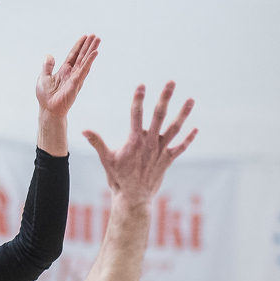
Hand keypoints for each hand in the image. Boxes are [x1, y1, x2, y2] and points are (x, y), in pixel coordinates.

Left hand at [37, 35, 99, 118]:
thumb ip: (48, 66)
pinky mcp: (77, 82)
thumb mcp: (44, 77)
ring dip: (91, 50)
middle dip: (88, 45)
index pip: (73, 55)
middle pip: (82, 56)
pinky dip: (89, 61)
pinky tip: (95, 53)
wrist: (48, 109)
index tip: (85, 37)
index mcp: (64, 71)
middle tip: (95, 36)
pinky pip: (84, 69)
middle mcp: (72, 73)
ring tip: (97, 40)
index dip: (79, 45)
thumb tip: (50, 55)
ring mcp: (76, 77)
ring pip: (85, 60)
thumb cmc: (46, 97)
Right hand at [83, 83, 196, 206]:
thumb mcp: (106, 159)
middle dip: (165, 98)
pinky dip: (188, 139)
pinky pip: (180, 147)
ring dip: (183, 113)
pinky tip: (195, 129)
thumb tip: (83, 130)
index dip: (138, 99)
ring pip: (174, 128)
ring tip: (190, 99)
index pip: (136, 114)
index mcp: (135, 140)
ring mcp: (161, 151)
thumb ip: (97, 142)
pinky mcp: (167, 160)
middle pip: (159, 115)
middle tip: (171, 82)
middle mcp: (150, 143)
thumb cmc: (118, 178)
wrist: (133, 198)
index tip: (141, 85)